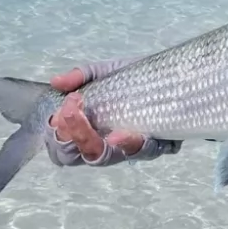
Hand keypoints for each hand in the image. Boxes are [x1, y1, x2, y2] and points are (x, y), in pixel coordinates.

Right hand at [45, 59, 181, 166]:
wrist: (170, 71)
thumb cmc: (131, 77)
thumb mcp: (104, 72)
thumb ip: (81, 77)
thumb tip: (57, 82)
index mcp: (91, 131)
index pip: (66, 146)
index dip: (61, 134)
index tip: (63, 111)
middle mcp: (110, 144)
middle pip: (89, 154)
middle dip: (79, 136)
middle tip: (72, 113)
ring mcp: (135, 146)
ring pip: (116, 157)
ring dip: (107, 145)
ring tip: (111, 133)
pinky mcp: (162, 143)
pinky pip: (149, 152)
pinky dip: (138, 145)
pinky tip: (132, 134)